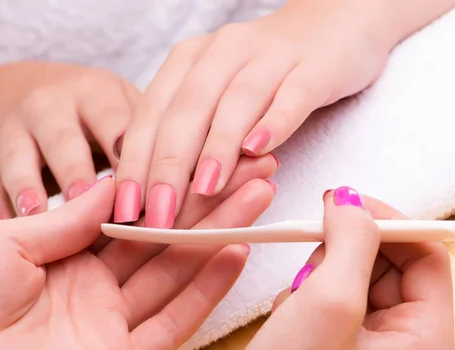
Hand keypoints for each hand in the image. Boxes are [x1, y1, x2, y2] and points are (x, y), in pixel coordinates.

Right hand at [0, 61, 138, 220]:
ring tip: (36, 217)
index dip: (130, 155)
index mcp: (94, 95)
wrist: (16, 92)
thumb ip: (151, 142)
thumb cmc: (89, 114)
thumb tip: (196, 183)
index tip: (147, 192)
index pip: (114, 121)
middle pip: (62, 138)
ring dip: (27, 187)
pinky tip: (1, 226)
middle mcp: (50, 106)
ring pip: (16, 157)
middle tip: (89, 204)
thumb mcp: (121, 111)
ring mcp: (12, 128)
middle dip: (76, 171)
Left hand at [0, 159, 274, 349]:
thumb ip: (69, 218)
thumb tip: (115, 184)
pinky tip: (233, 256)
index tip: (206, 155)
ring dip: (217, 239)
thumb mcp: (7, 239)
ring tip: (257, 199)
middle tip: (254, 171)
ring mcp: (112, 324)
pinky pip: (171, 324)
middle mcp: (98, 288)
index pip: (133, 215)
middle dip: (209, 205)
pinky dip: (204, 292)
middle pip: (164, 242)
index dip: (169, 186)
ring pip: (176, 276)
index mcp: (68, 255)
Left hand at [114, 0, 391, 226]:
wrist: (331, 27)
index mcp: (187, 63)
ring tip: (203, 190)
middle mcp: (220, 54)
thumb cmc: (261, 78)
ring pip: (234, 102)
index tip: (123, 212)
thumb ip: (186, 138)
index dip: (135, 165)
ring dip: (216, 149)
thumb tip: (152, 197)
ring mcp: (267, 57)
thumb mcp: (213, 99)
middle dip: (167, 167)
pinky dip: (274, 123)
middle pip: (185, 111)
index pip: (151, 117)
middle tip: (158, 216)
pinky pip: (291, 96)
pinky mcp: (312, 67)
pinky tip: (260, 152)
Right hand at [187, 187, 453, 349]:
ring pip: (353, 283)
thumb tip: (353, 201)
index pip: (426, 258)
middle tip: (312, 262)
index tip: (344, 202)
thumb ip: (352, 239)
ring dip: (320, 279)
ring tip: (295, 306)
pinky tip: (286, 323)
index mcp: (426, 345)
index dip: (387, 222)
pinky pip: (330, 305)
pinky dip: (305, 300)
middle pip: (388, 268)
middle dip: (346, 257)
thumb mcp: (328, 300)